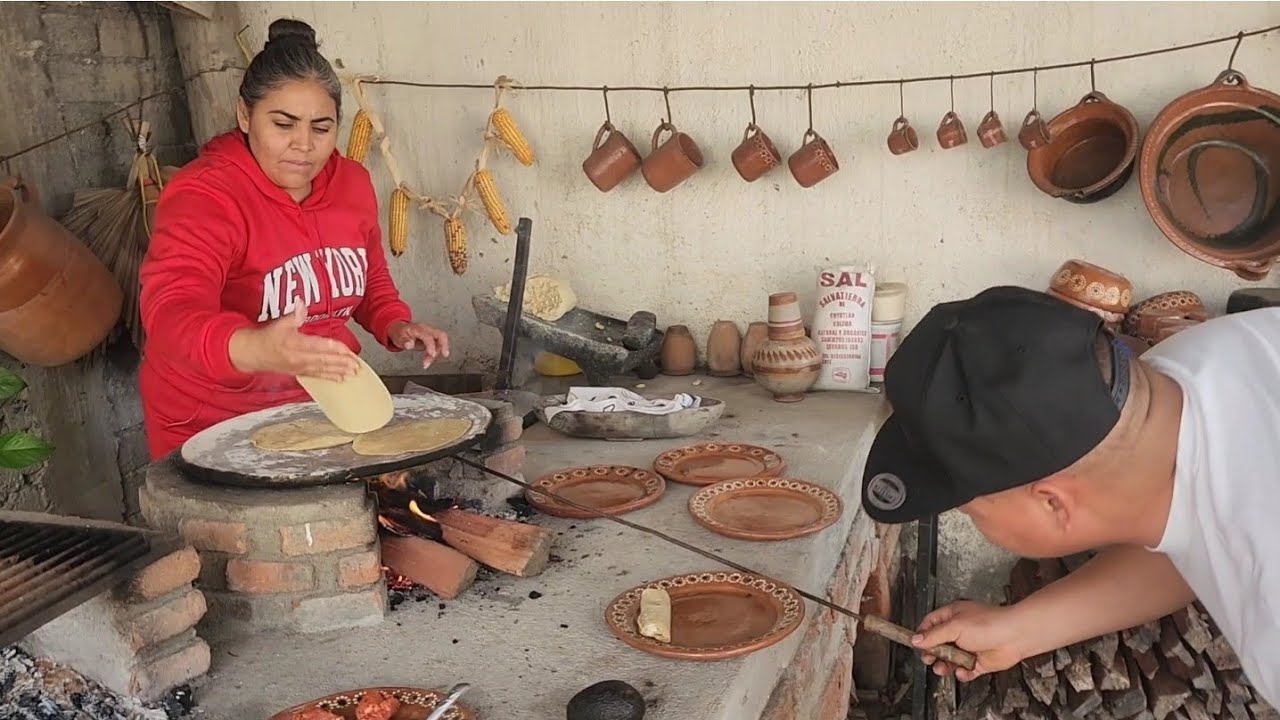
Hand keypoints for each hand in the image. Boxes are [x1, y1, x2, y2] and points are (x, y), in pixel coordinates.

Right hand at [229, 305, 360, 380]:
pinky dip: (329, 378)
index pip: (318, 346)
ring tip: (353, 374)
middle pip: (324, 361)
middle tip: (356, 366)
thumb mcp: (279, 323)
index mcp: (294, 344)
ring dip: (339, 372)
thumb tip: (302, 303)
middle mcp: (298, 358)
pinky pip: (317, 376)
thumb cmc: (266, 337)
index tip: (347, 351)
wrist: (251, 354)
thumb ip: (294, 315)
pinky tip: (340, 379)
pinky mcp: (298, 373)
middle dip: (341, 363)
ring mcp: (299, 367)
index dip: (334, 349)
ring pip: (322, 370)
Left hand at [387, 319, 449, 368]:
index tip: (431, 354)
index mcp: (418, 329)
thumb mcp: (398, 336)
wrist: (399, 329)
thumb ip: (404, 341)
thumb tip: (409, 344)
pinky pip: (437, 346)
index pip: (429, 336)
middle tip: (445, 354)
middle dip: (444, 345)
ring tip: (426, 363)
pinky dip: (434, 355)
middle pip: (441, 335)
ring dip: (436, 354)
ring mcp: (429, 334)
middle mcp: (426, 330)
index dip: (431, 346)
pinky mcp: (431, 340)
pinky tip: (427, 360)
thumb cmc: (399, 332)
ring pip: (440, 342)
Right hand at [911, 600, 1028, 680]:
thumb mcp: (955, 627)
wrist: (1014, 637)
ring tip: (943, 668)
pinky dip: (963, 674)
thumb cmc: (988, 624)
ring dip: (945, 666)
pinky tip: (963, 672)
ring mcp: (969, 647)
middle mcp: (960, 632)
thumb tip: (916, 639)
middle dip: (932, 653)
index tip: (916, 644)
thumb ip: (934, 635)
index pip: (930, 624)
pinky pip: (965, 671)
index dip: (922, 634)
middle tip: (930, 659)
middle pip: (938, 645)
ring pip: (950, 660)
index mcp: (952, 616)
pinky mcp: (979, 662)